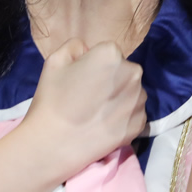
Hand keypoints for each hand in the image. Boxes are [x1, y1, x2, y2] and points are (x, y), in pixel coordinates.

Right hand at [23, 38, 146, 177]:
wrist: (54, 144)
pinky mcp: (140, 125)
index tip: (82, 80)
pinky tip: (104, 124)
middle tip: (89, 97)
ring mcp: (139, 102)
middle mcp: (133, 75)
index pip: (108, 52)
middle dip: (111, 80)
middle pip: (124, 71)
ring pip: (131, 92)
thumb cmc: (52, 100)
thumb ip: (76, 46)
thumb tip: (88, 53)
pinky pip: (134, 113)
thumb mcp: (54, 60)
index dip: (94, 65)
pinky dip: (123, 117)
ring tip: (97, 113)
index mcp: (112, 55)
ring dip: (120, 97)